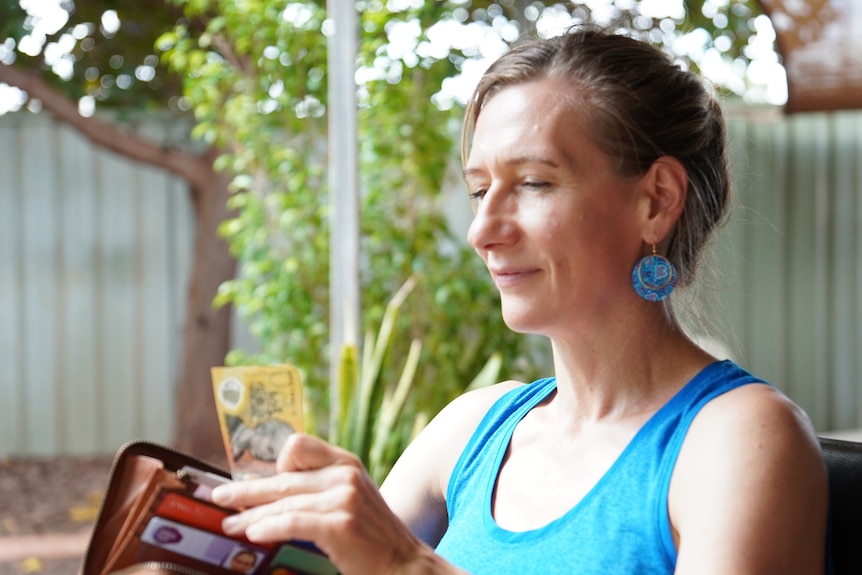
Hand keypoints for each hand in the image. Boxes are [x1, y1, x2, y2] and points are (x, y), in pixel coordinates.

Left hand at [211, 433, 448, 574]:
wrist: (404, 564)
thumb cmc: (373, 536)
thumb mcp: (352, 498)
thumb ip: (323, 487)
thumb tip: (275, 488)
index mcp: (346, 463)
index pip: (299, 445)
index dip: (276, 463)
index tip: (259, 481)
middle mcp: (345, 474)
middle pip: (283, 477)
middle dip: (246, 491)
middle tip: (221, 499)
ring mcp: (343, 498)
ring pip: (283, 502)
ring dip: (250, 516)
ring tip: (230, 526)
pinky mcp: (340, 524)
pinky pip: (292, 521)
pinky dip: (268, 527)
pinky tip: (253, 535)